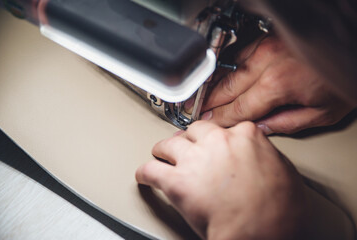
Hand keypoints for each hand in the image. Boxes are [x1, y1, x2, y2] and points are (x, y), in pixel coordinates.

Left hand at [136, 121, 307, 238]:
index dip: (215, 138)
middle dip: (188, 139)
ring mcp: (194, 159)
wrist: (259, 231)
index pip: (223, 128)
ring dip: (163, 150)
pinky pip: (151, 170)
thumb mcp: (284, 172)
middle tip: (186, 147)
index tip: (212, 142)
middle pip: (193, 131)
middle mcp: (216, 142)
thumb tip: (258, 154)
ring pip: (169, 144)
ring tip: (160, 154)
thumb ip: (265, 154)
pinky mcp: (176, 181)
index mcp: (244, 136)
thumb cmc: (276, 210)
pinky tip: (145, 176)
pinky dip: (145, 173)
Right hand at [202, 36, 354, 133]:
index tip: (208, 126)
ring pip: (227, 70)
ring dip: (211, 85)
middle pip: (226, 88)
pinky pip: (237, 53)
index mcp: (278, 85)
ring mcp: (264, 47)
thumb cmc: (345, 77)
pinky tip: (217, 74)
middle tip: (192, 112)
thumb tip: (259, 127)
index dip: (220, 120)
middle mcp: (266, 63)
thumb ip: (286, 123)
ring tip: (198, 96)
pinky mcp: (266, 38)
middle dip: (207, 102)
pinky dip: (224, 66)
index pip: (238, 109)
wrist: (354, 44)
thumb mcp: (323, 113)